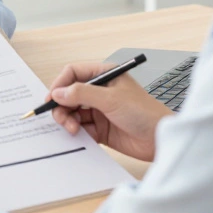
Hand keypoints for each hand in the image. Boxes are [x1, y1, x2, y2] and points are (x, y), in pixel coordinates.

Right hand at [47, 62, 174, 161]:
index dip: (60, 84)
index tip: (52, 98)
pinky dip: (76, 132)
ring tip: (73, 129)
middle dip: (62, 105)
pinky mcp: (100, 128)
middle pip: (69, 94)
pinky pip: (80, 128)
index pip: (73, 73)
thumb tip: (58, 93)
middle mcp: (100, 91)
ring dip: (68, 120)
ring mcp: (99, 110)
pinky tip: (79, 135)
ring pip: (72, 112)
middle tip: (61, 117)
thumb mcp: (111, 99)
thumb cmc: (145, 113)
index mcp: (104, 75)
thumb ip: (82, 94)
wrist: (161, 139)